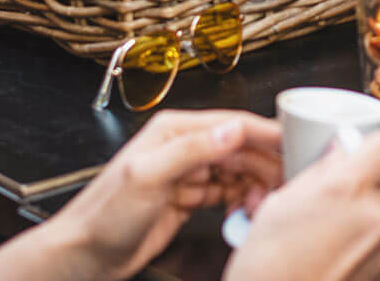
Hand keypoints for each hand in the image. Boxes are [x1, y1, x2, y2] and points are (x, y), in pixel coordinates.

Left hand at [49, 111, 283, 280]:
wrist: (84, 254)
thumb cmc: (104, 216)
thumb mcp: (149, 177)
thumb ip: (192, 150)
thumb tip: (231, 130)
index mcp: (174, 131)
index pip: (232, 124)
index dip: (267, 134)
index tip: (295, 145)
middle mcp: (182, 147)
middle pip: (240, 148)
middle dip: (266, 165)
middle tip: (286, 185)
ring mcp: (185, 173)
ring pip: (236, 172)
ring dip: (255, 186)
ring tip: (264, 204)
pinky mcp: (186, 199)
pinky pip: (225, 193)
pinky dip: (239, 202)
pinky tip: (243, 213)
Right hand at [223, 128, 379, 280]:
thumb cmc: (266, 268)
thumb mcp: (279, 204)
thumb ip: (319, 173)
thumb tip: (336, 154)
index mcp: (346, 189)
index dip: (378, 144)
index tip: (362, 149)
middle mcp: (373, 216)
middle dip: (365, 181)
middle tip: (336, 193)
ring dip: (364, 213)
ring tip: (328, 230)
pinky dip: (363, 244)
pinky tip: (333, 252)